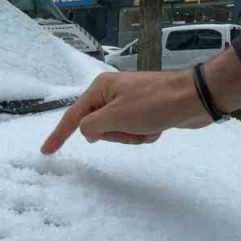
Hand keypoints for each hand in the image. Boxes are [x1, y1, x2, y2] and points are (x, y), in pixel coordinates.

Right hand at [40, 48, 240, 154]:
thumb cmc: (154, 105)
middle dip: (116, 135)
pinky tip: (158, 127)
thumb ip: (91, 127)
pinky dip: (145, 134)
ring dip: (132, 136)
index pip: (72, 117)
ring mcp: (129, 102)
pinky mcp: (145, 111)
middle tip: (133, 128)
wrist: (194, 98)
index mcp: (100, 88)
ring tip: (149, 127)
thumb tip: (87, 132)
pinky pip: (135, 132)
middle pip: (98, 127)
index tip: (46, 152)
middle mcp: (112, 93)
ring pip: (117, 132)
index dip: (58, 135)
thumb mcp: (116, 117)